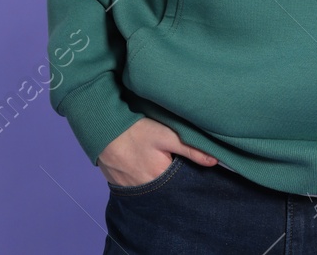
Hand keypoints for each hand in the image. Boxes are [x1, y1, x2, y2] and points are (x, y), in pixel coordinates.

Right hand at [98, 117, 218, 186]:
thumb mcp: (166, 136)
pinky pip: (136, 185)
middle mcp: (145, 189)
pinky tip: (142, 164)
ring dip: (157, 179)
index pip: (181, 184)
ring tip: (157, 162)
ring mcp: (130, 188)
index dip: (188, 175)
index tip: (191, 166)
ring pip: (151, 187)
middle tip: (172, 161)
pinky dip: (141, 177)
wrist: (101, 128)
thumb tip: (215, 161)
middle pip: (166, 188)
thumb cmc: (135, 131)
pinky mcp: (119, 183)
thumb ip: (190, 148)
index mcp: (159, 179)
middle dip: (173, 178)